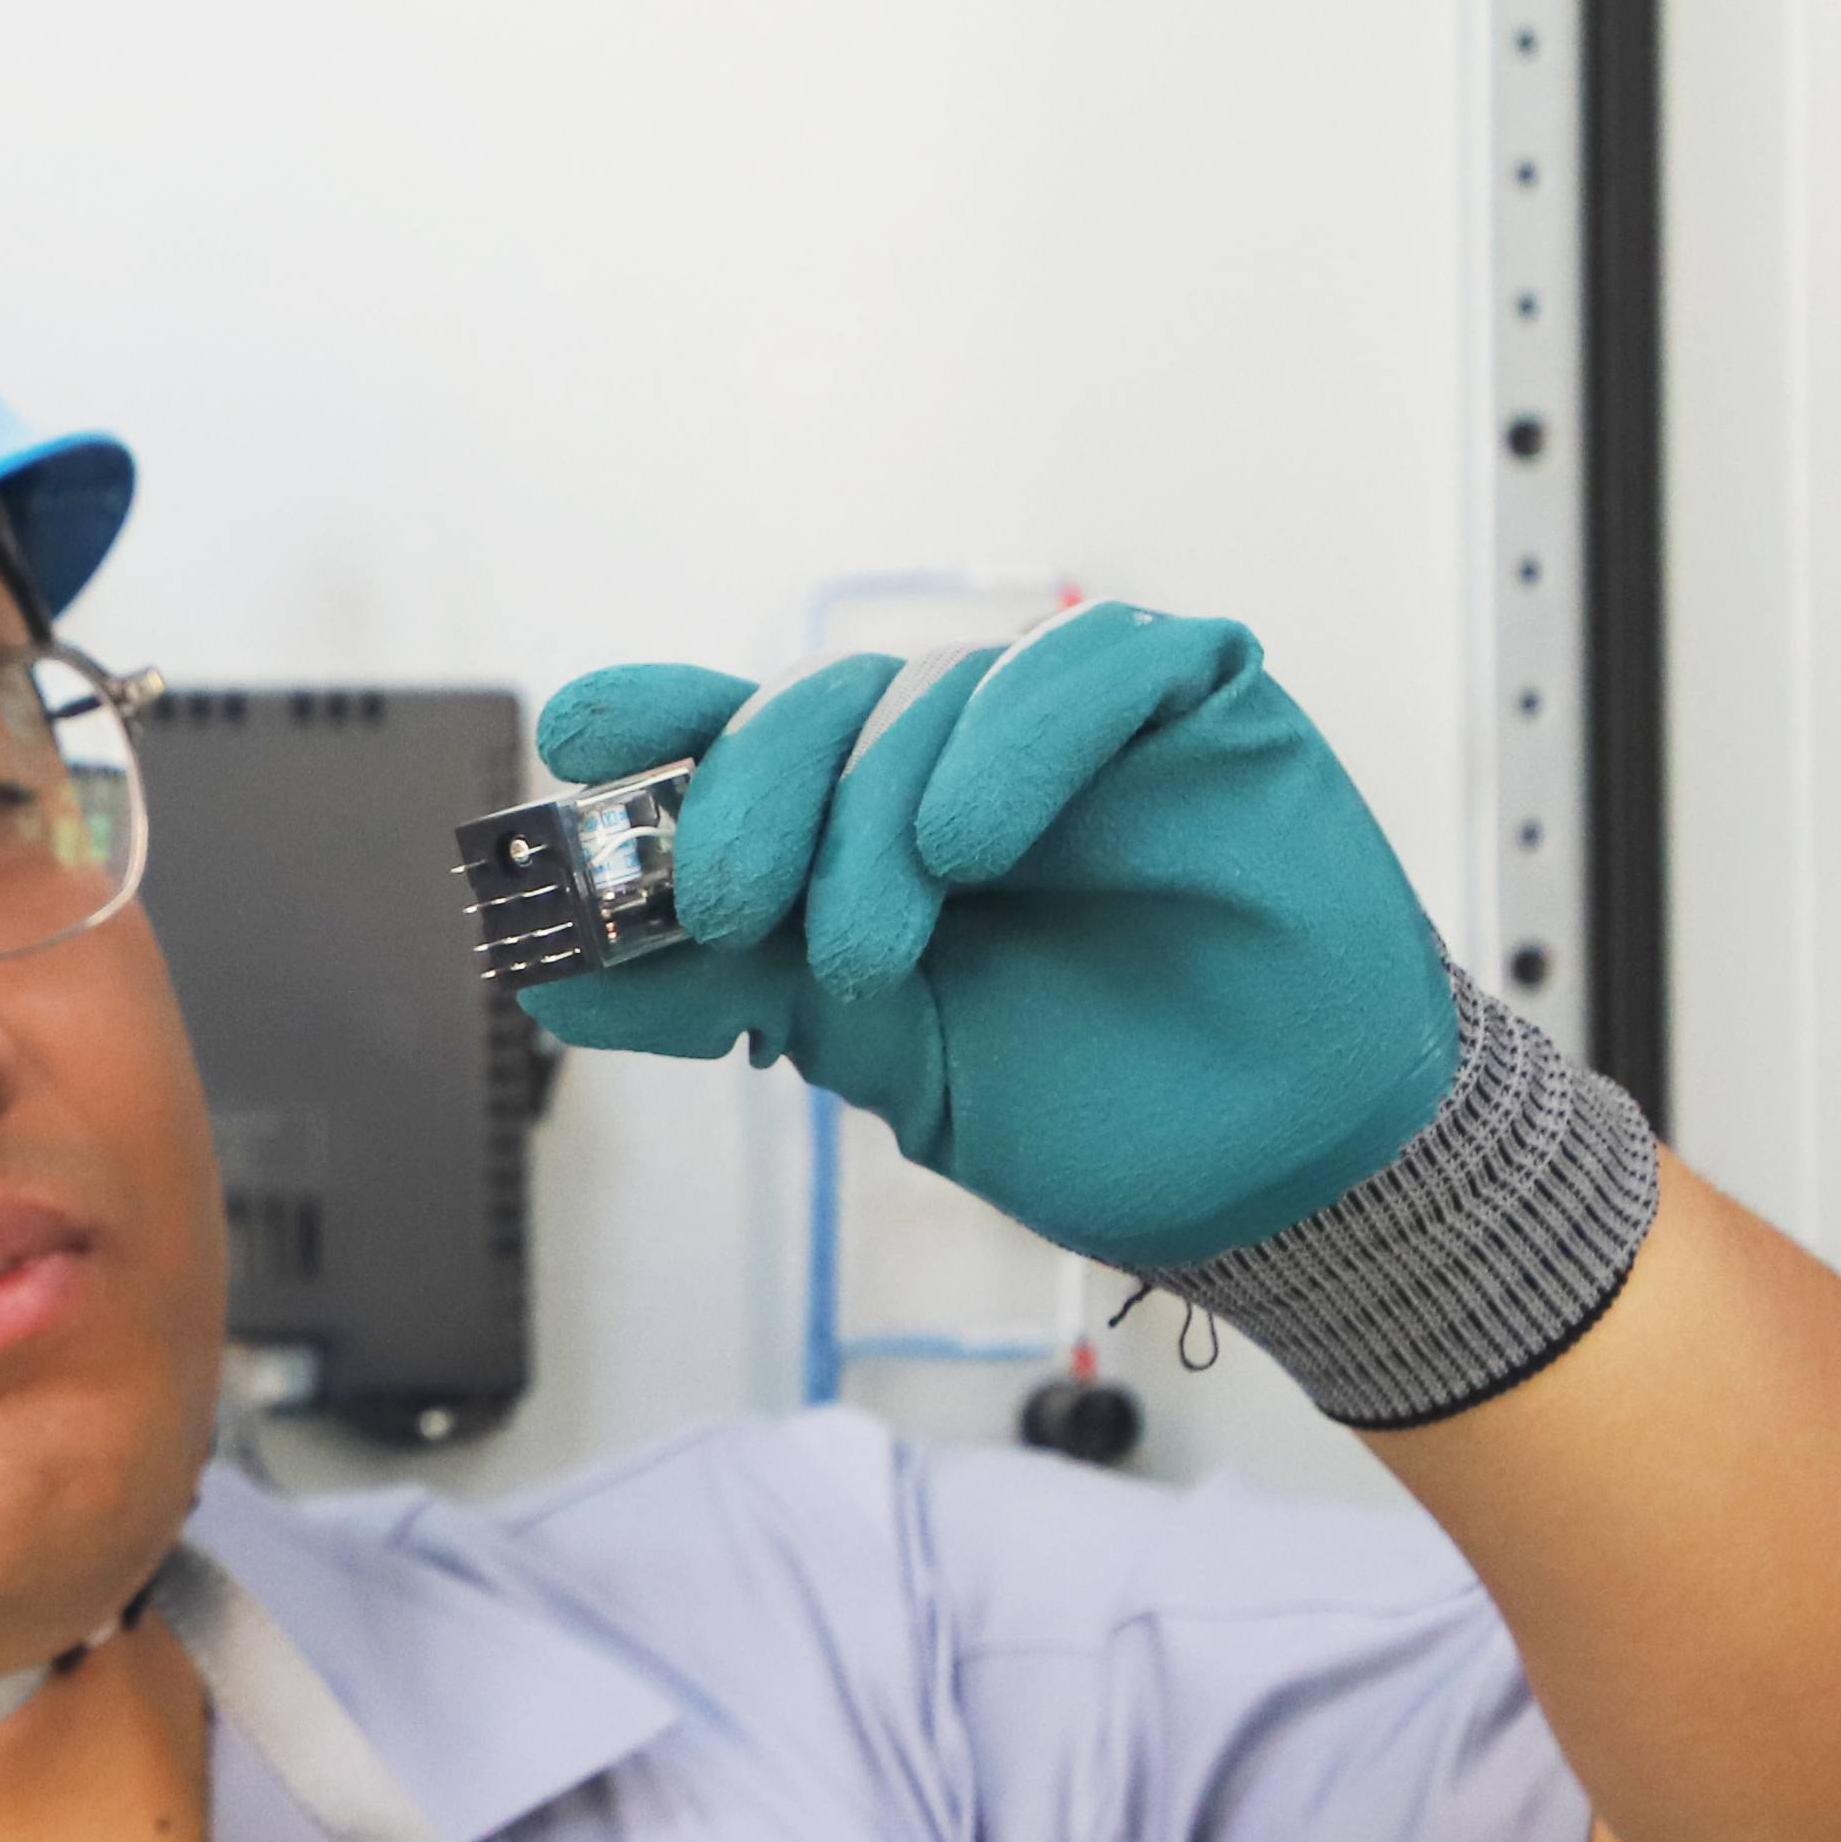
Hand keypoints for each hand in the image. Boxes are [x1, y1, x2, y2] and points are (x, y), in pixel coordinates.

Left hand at [512, 605, 1459, 1268]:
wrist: (1284, 1181)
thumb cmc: (1100, 1116)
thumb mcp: (883, 1060)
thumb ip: (736, 995)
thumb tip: (556, 978)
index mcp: (876, 835)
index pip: (752, 739)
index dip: (665, 718)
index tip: (575, 736)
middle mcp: (963, 763)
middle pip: (823, 706)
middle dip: (750, 795)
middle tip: (724, 906)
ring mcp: (1078, 727)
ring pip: (933, 688)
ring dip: (875, 809)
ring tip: (875, 947)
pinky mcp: (1198, 697)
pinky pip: (1089, 659)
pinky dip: (1013, 735)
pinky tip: (972, 844)